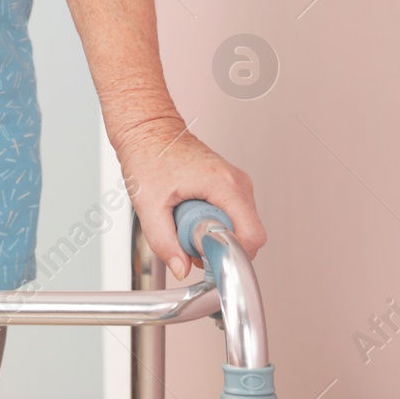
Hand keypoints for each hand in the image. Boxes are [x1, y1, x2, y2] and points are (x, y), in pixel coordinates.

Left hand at [114, 117, 267, 281]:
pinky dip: (212, 224)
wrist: (146, 129)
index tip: (209, 258)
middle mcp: (238, 183)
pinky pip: (231, 217)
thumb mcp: (148, 204)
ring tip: (184, 220)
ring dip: (214, 235)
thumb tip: (182, 268)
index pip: (252, 236)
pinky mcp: (230, 187)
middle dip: (219, 246)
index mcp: (225, 185)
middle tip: (187, 236)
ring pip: (239, 227)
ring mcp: (236, 184)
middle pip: (247, 234)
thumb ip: (164, 241)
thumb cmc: (147, 155)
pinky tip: (189, 214)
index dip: (233, 254)